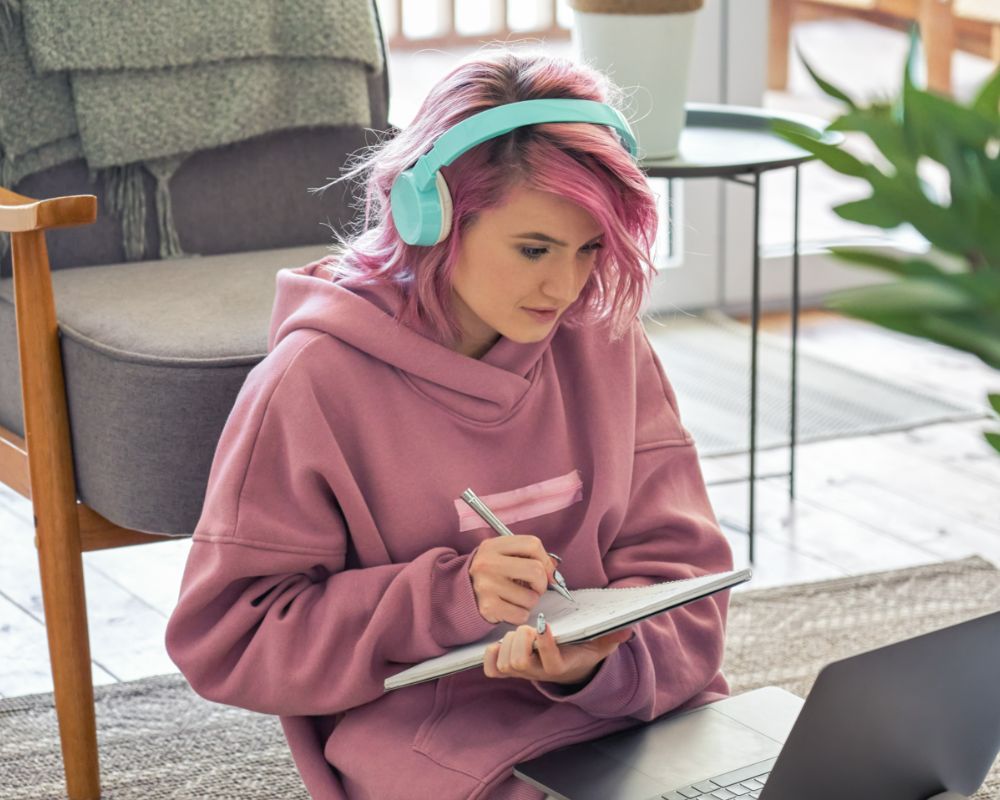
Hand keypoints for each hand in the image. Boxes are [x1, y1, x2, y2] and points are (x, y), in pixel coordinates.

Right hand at [469, 535, 558, 624]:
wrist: (463, 592)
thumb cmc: (492, 573)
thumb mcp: (504, 556)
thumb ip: (529, 557)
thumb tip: (554, 572)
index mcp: (493, 546)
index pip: (533, 544)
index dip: (546, 560)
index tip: (547, 570)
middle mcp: (487, 564)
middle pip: (536, 571)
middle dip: (541, 583)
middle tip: (533, 586)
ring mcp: (486, 586)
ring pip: (531, 597)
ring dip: (530, 600)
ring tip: (516, 596)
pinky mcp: (488, 607)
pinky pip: (522, 614)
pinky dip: (520, 613)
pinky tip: (509, 607)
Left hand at [484, 623, 634, 685]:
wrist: (568, 669)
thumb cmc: (581, 652)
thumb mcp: (599, 646)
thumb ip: (611, 638)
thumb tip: (628, 629)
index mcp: (560, 666)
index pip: (551, 662)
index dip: (545, 644)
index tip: (546, 624)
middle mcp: (538, 672)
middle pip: (519, 662)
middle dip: (522, 639)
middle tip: (529, 627)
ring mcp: (522, 673)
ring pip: (506, 663)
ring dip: (509, 643)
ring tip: (519, 632)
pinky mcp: (508, 671)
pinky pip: (491, 669)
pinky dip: (491, 654)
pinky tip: (501, 643)